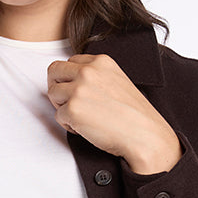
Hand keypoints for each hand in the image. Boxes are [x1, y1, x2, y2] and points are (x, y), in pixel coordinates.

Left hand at [46, 54, 182, 172]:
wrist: (144, 136)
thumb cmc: (134, 116)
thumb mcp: (118, 82)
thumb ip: (96, 76)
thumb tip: (75, 81)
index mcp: (101, 62)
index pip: (70, 61)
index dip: (70, 78)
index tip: (76, 90)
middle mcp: (88, 71)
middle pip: (54, 71)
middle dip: (57, 87)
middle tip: (68, 103)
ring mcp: (78, 90)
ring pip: (52, 93)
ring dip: (62, 107)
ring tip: (80, 117)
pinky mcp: (72, 110)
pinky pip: (57, 116)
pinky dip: (68, 125)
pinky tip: (85, 129)